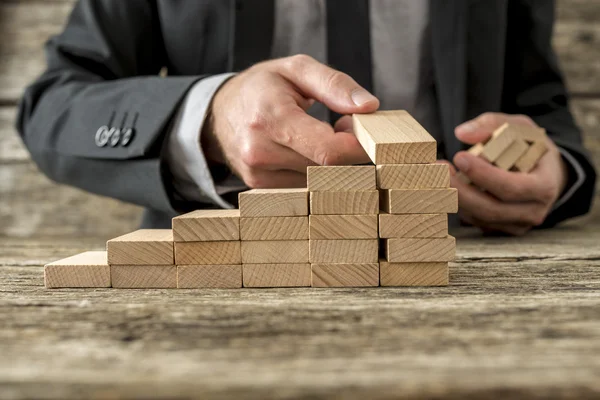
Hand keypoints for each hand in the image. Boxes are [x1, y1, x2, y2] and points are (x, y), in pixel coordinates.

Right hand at [202, 55, 378, 187]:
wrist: (218, 112)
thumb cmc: (261, 87)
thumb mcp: (296, 69)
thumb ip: (334, 84)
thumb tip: (369, 106)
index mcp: (271, 118)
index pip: (328, 150)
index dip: (357, 146)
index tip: (369, 134)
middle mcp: (260, 151)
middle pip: (326, 167)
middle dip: (345, 149)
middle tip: (345, 125)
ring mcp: (257, 174)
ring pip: (317, 179)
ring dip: (329, 161)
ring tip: (319, 135)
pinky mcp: (259, 187)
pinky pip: (302, 185)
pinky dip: (312, 170)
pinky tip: (305, 151)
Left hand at [446, 112, 567, 235]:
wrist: (545, 173)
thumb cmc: (530, 146)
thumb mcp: (519, 127)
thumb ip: (492, 124)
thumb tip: (462, 133)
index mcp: (544, 186)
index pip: (511, 187)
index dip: (483, 175)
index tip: (460, 157)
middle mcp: (533, 211)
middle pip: (491, 208)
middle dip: (460, 190)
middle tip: (438, 169)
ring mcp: (517, 224)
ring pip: (479, 217)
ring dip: (454, 198)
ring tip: (436, 176)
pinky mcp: (501, 229)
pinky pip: (475, 221)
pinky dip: (458, 205)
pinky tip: (445, 187)